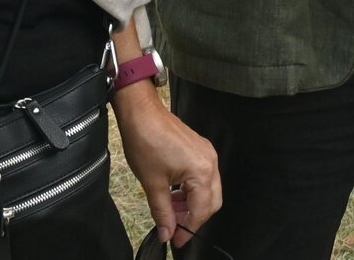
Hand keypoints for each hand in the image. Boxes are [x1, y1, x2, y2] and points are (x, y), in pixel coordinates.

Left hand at [114, 83, 220, 245]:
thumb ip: (163, 213)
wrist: (141, 113)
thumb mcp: (152, 184)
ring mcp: (206, 153)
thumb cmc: (146, 142)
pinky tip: (174, 195)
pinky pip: (202, 176)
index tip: (175, 241)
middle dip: (194, 219)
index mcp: (202, 171)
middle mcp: (210, 161)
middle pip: (211, 202)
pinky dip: (191, 190)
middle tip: (175, 230)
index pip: (202, 210)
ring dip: (191, 205)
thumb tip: (167, 233)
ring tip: (171, 212)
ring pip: (207, 189)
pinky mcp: (199, 149)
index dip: (188, 229)